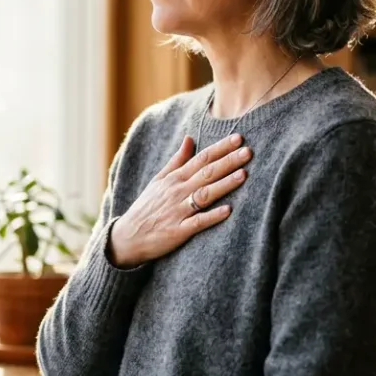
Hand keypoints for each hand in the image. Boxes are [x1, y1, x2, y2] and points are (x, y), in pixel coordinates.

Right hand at [107, 133, 250, 268]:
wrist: (127, 238)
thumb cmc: (147, 207)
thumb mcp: (158, 180)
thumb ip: (177, 160)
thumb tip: (190, 138)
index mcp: (175, 178)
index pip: (201, 158)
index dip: (221, 148)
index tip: (239, 138)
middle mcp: (178, 191)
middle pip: (207, 173)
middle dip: (229, 161)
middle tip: (248, 152)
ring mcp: (178, 211)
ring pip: (205, 195)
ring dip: (224, 184)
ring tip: (243, 174)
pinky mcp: (178, 231)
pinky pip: (198, 222)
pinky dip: (212, 216)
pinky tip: (228, 210)